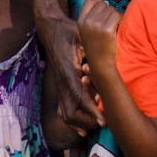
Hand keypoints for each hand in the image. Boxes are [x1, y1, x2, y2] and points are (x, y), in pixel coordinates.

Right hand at [36, 10, 103, 131]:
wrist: (50, 29)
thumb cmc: (67, 30)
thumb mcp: (80, 34)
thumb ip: (91, 45)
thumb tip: (106, 55)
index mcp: (67, 70)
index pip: (79, 96)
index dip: (91, 110)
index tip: (103, 121)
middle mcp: (62, 82)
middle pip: (70, 112)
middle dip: (87, 121)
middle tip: (105, 122)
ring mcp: (60, 86)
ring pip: (65, 114)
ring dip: (81, 123)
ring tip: (98, 123)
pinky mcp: (60, 87)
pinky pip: (63, 110)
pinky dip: (73, 121)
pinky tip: (84, 128)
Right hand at [77, 0, 122, 68]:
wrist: (101, 65)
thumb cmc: (96, 48)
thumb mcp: (86, 32)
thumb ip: (90, 18)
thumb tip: (101, 2)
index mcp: (80, 21)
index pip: (89, 1)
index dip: (98, 3)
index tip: (103, 11)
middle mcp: (87, 21)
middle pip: (102, 4)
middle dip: (108, 11)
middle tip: (110, 22)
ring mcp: (97, 25)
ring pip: (111, 9)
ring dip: (115, 16)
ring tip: (114, 26)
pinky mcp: (107, 29)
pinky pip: (118, 15)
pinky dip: (121, 19)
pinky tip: (119, 27)